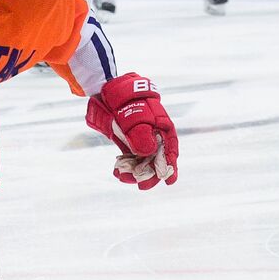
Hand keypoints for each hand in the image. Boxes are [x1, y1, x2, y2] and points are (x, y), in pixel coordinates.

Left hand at [85, 73, 178, 189]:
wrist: (108, 92)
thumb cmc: (127, 103)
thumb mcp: (136, 119)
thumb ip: (142, 136)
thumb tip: (147, 154)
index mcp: (162, 129)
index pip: (170, 151)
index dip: (170, 167)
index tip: (169, 182)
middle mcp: (153, 136)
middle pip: (155, 159)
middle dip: (149, 174)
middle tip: (141, 187)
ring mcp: (140, 139)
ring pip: (141, 160)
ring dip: (134, 172)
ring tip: (122, 178)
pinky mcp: (127, 141)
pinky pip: (129, 157)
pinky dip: (125, 166)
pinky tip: (117, 172)